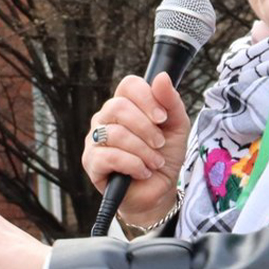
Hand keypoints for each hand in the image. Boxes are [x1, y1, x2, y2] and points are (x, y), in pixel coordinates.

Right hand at [84, 71, 190, 227]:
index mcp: (125, 104)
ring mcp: (95, 140)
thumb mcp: (176, 128)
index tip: (162, 118)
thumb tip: (161, 77)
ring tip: (154, 163)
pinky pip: (109, 156)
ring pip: (115, 133)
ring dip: (143, 151)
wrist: (158, 191)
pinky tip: (142, 172)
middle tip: (159, 144)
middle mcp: (105, 118)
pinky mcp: (91, 162)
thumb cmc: (163, 157)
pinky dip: (133, 165)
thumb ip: (171, 102)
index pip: (128, 85)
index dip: (147, 98)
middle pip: (118, 107)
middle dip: (146, 128)